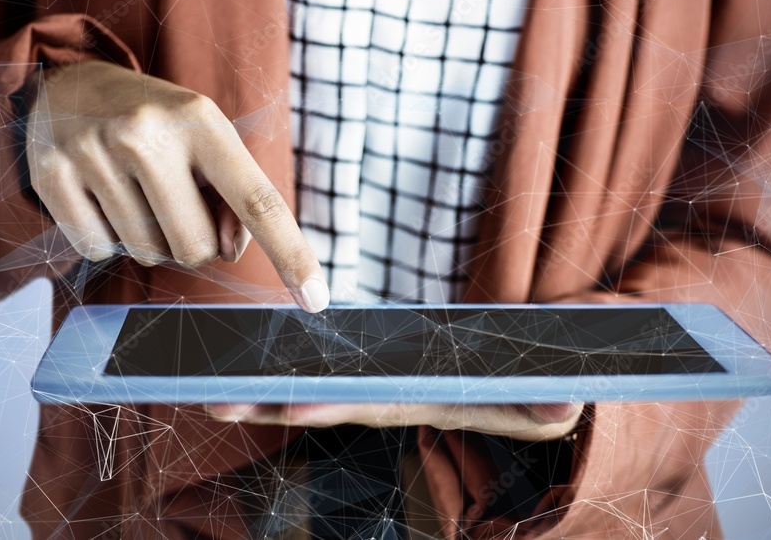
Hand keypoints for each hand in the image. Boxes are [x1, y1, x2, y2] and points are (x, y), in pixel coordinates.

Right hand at [25, 60, 329, 311]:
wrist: (70, 84)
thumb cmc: (158, 126)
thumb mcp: (207, 142)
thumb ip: (234, 199)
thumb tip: (227, 251)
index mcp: (201, 120)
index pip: (257, 201)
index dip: (292, 253)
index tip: (317, 298)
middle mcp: (147, 133)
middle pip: (196, 249)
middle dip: (193, 241)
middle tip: (171, 198)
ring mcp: (94, 152)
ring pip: (147, 253)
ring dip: (148, 236)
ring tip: (133, 187)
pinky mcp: (51, 175)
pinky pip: (98, 250)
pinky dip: (106, 236)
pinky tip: (100, 194)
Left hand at [204, 401, 584, 440]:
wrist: (543, 382)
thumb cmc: (546, 383)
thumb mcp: (553, 393)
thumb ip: (551, 399)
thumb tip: (560, 405)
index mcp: (435, 404)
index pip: (379, 406)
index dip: (336, 404)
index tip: (289, 403)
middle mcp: (403, 401)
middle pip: (332, 401)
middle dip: (275, 402)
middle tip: (216, 400)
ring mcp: (391, 386)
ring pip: (323, 389)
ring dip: (268, 390)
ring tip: (210, 387)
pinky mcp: (386, 369)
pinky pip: (333, 371)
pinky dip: (290, 369)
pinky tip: (248, 364)